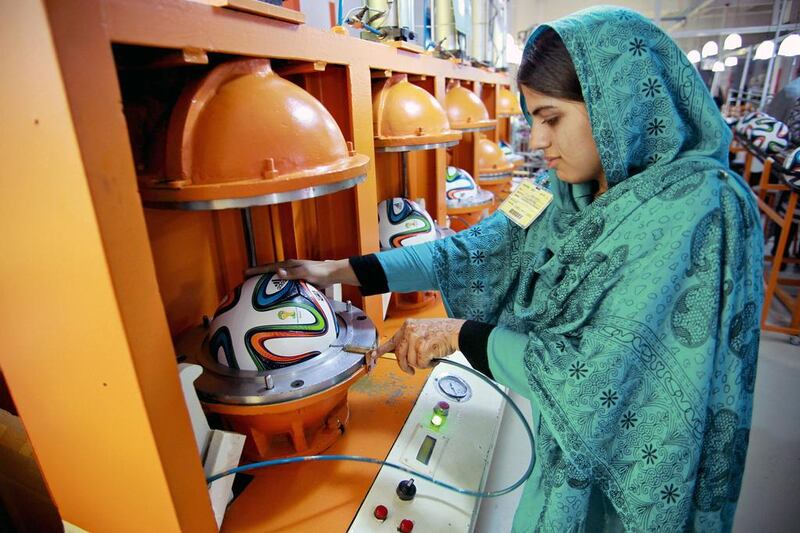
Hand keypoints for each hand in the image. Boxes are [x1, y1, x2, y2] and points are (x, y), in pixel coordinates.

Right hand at [244, 258, 358, 286]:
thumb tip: (277, 272)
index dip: (256, 270)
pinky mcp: (298, 281)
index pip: (269, 267)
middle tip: (246, 281)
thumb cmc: (320, 272)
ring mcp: (293, 274)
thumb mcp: (305, 272)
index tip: (245, 273)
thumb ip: (292, 273)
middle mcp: (289, 269)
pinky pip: (284, 285)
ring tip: (256, 290)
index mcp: (288, 265)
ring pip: (276, 279)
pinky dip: (277, 289)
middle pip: (270, 272)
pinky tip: (275, 297)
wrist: (332, 273)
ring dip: (267, 282)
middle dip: (258, 275)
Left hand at [369, 318, 465, 374]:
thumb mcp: (421, 330)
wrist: (457, 332)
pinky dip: (428, 364)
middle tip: (411, 370)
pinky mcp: (422, 347)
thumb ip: (409, 340)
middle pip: (399, 355)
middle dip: (405, 365)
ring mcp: (415, 339)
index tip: (371, 356)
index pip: (391, 341)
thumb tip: (400, 353)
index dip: (380, 351)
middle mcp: (409, 331)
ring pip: (411, 361)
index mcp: (407, 326)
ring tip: (431, 356)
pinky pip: (420, 364)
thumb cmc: (443, 333)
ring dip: (421, 364)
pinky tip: (434, 357)